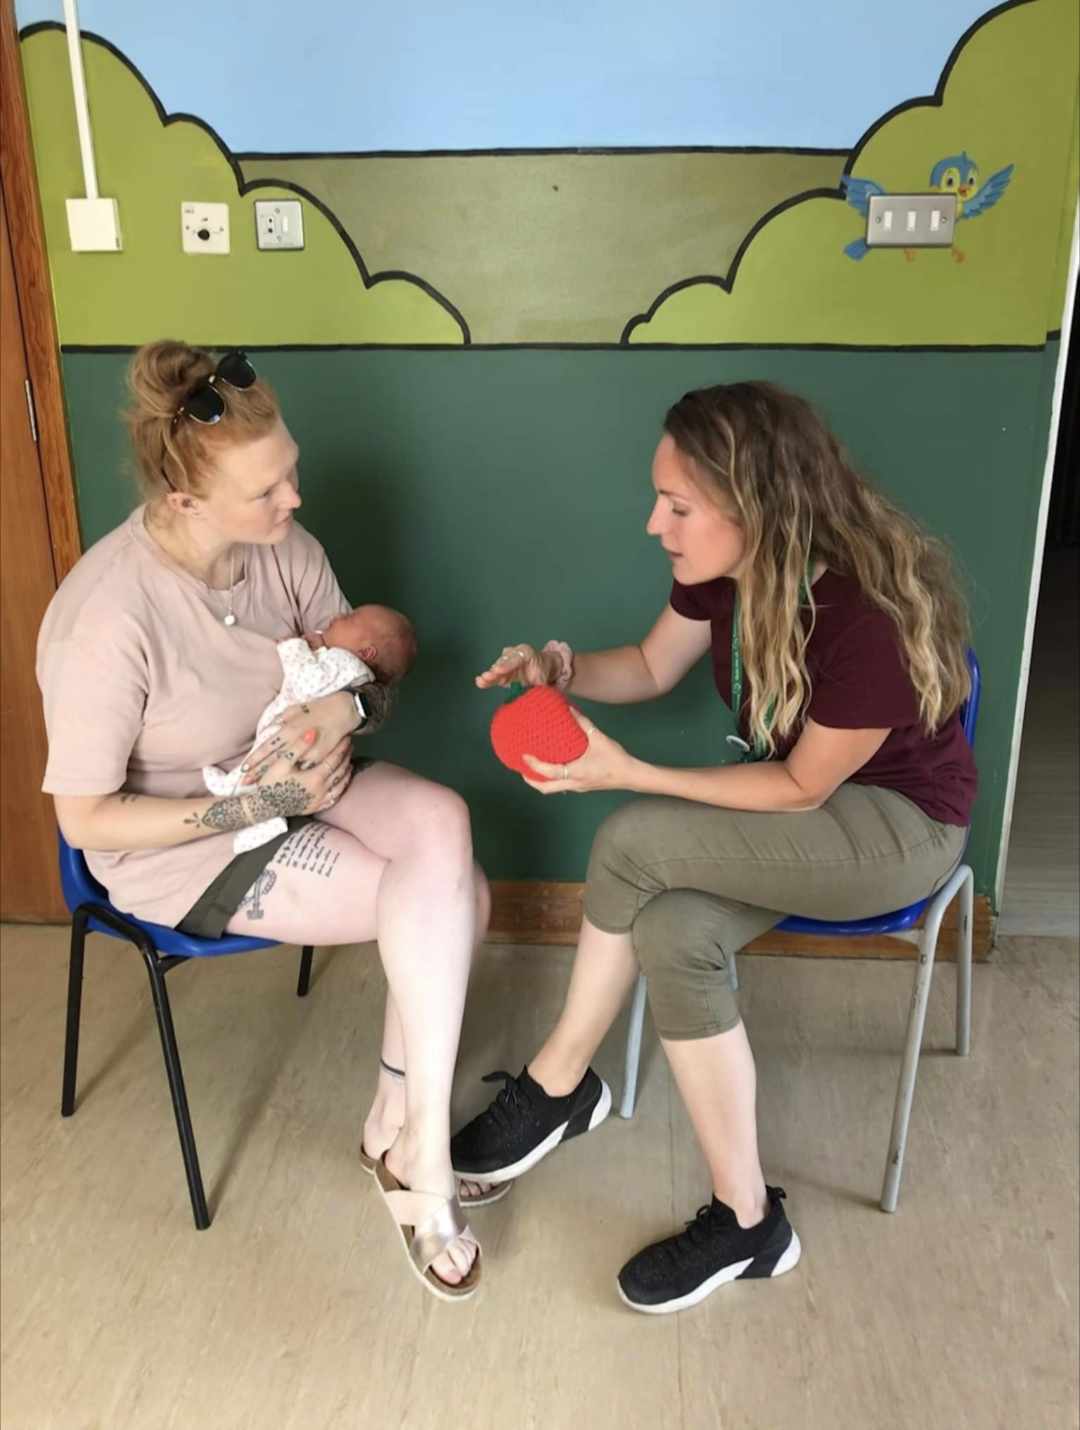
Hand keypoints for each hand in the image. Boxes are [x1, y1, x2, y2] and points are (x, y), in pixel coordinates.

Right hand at [191, 736, 354, 832]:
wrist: (262, 807)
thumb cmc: (270, 783)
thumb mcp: (281, 763)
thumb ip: (298, 747)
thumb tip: (312, 732)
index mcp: (314, 779)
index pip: (334, 759)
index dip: (341, 747)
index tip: (346, 737)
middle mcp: (321, 791)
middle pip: (340, 771)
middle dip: (346, 756)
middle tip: (350, 745)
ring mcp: (320, 801)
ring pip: (340, 784)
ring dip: (346, 771)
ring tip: (349, 760)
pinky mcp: (316, 808)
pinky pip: (335, 797)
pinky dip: (341, 787)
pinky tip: (342, 781)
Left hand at [243, 691, 357, 781]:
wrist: (342, 711)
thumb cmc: (317, 708)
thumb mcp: (295, 709)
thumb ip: (281, 719)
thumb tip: (269, 728)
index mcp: (288, 729)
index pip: (266, 747)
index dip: (254, 759)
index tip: (243, 769)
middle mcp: (296, 741)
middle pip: (274, 760)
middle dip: (259, 773)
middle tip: (246, 783)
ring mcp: (308, 751)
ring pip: (288, 769)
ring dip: (275, 778)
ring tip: (263, 789)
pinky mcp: (320, 757)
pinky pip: (306, 769)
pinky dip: (296, 777)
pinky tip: (288, 785)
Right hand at [475, 642, 554, 689]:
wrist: (542, 667)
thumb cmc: (543, 674)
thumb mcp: (543, 680)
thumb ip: (536, 686)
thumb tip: (530, 698)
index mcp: (527, 652)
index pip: (516, 658)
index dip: (507, 665)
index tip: (498, 670)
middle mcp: (515, 652)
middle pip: (503, 662)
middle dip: (495, 670)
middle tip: (487, 676)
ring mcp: (506, 659)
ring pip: (497, 668)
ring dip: (490, 675)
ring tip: (481, 681)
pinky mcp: (501, 668)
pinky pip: (494, 673)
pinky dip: (488, 679)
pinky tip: (480, 682)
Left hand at [521, 708, 635, 794]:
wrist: (631, 775)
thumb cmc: (615, 758)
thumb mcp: (599, 738)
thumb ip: (583, 723)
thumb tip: (569, 709)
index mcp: (575, 772)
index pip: (548, 771)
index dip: (533, 765)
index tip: (523, 755)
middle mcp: (573, 783)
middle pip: (546, 789)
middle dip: (531, 780)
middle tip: (522, 768)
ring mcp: (578, 787)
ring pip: (553, 789)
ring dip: (541, 781)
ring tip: (533, 769)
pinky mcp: (583, 787)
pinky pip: (562, 785)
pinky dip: (552, 779)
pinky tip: (553, 768)